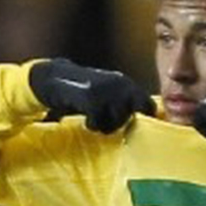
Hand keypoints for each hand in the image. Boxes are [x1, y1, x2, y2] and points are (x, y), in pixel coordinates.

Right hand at [28, 58, 154, 132]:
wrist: (56, 79)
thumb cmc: (85, 91)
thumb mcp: (110, 94)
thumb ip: (127, 104)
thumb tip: (150, 120)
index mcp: (127, 83)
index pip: (148, 105)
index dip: (143, 119)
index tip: (133, 126)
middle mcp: (120, 84)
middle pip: (131, 116)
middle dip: (119, 123)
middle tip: (106, 121)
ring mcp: (105, 90)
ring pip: (116, 121)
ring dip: (105, 125)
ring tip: (94, 118)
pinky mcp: (91, 97)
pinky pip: (98, 122)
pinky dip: (92, 124)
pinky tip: (86, 119)